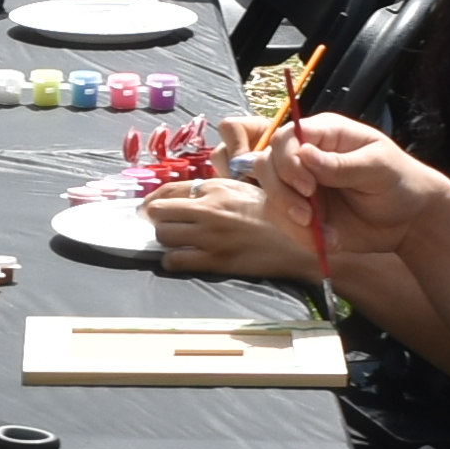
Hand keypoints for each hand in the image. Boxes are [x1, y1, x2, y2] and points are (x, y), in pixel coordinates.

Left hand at [136, 176, 311, 280]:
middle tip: (162, 227)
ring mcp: (210, 235)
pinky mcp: (215, 259)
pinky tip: (182, 260)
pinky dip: (172, 261)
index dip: (153, 201)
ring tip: (175, 244)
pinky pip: (175, 260)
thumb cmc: (276, 215)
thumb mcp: (245, 190)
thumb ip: (216, 192)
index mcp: (216, 188)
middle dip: (157, 220)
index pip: (168, 190)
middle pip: (159, 211)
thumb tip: (189, 198)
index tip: (149, 209)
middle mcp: (209, 208)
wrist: (300, 242)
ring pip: (163, 235)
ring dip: (165, 240)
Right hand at [262, 112, 449, 264]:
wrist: (409, 220)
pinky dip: (301, 237)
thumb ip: (342, 164)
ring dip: (290, 219)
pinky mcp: (301, 212)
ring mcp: (300, 185)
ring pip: (270, 195)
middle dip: (281, 192)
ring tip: (323, 233)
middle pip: (266, 164)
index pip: (285, 138)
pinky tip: (331, 241)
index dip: (287, 161)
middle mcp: (305, 156)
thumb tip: (305, 155)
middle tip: (309, 215)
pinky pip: (283, 223)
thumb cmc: (399, 181)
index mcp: (325, 134)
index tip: (308, 187)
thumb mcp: (378, 168)